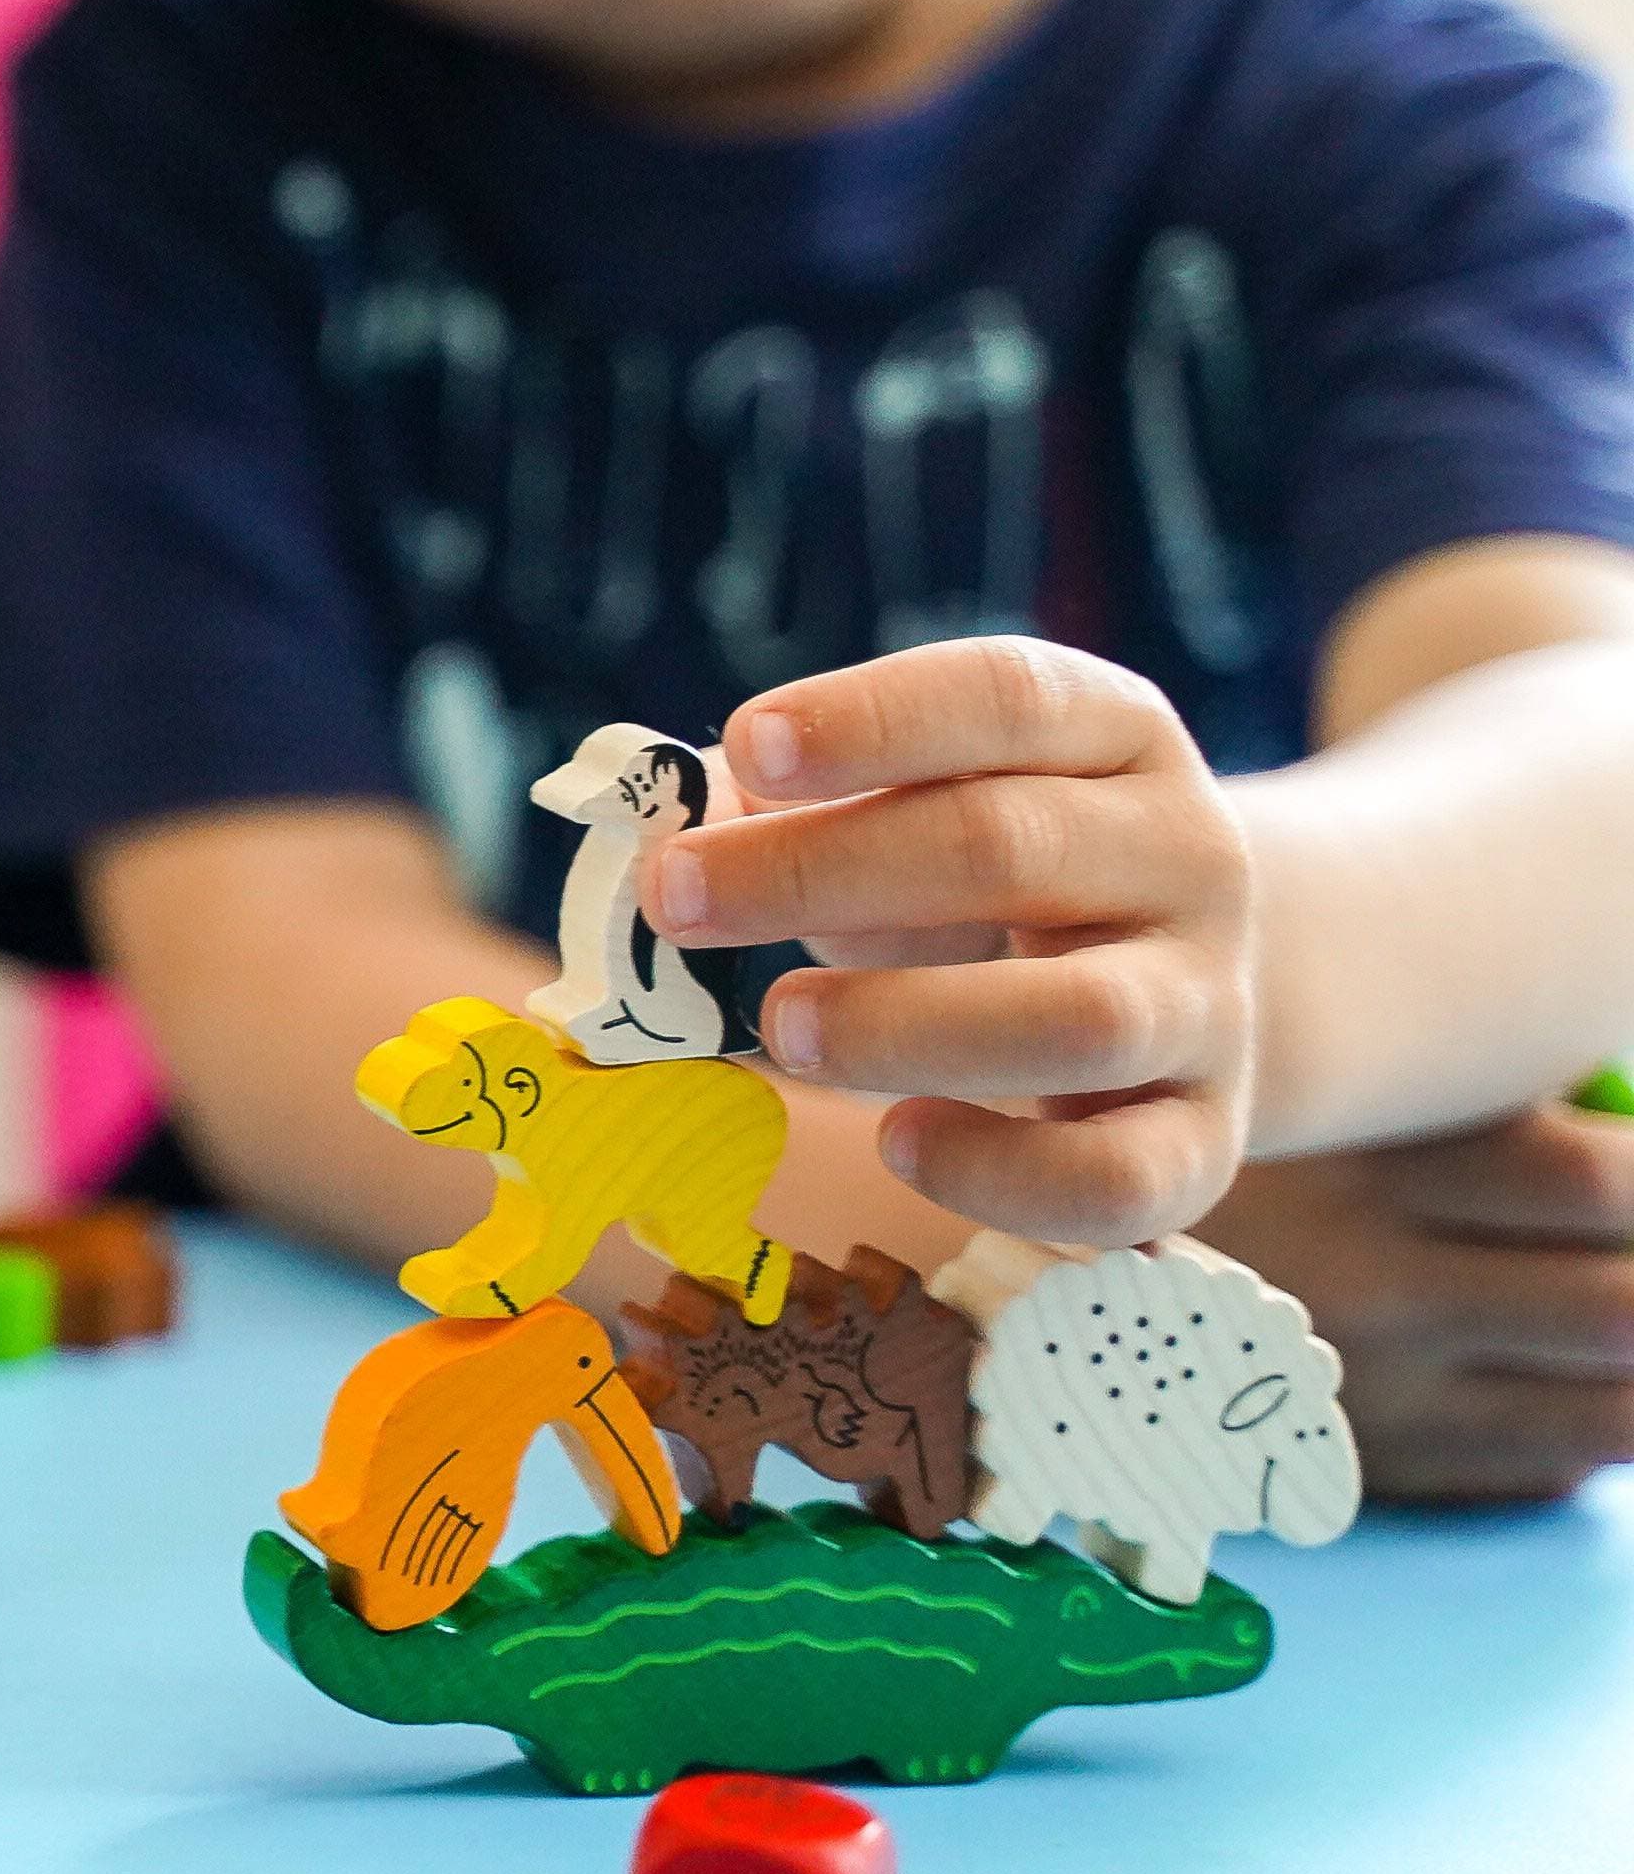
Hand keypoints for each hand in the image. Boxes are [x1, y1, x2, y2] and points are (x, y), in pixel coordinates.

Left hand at [643, 637, 1252, 1245]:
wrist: (1189, 981)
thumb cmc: (995, 875)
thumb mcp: (921, 802)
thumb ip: (802, 804)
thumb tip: (665, 841)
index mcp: (1115, 734)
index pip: (1007, 695)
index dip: (873, 718)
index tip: (749, 746)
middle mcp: (1184, 854)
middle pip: (1007, 847)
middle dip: (819, 872)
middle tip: (679, 901)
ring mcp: (1209, 1001)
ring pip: (1080, 1018)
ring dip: (903, 1023)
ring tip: (778, 1027)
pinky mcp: (1206, 1139)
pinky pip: (1121, 1177)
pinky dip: (1000, 1172)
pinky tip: (898, 1140)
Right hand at [1199, 1108, 1633, 1500]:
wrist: (1047, 1232)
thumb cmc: (1207, 1132)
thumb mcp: (1324, 1081)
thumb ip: (1463, 1096)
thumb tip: (1614, 1116)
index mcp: (1372, 1167)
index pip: (1604, 1185)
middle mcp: (1380, 1289)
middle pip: (1624, 1311)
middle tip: (1628, 1242)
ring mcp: (1378, 1393)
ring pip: (1612, 1417)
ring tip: (1612, 1306)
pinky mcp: (1369, 1468)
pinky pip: (1545, 1472)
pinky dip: (1587, 1422)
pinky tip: (1559, 1368)